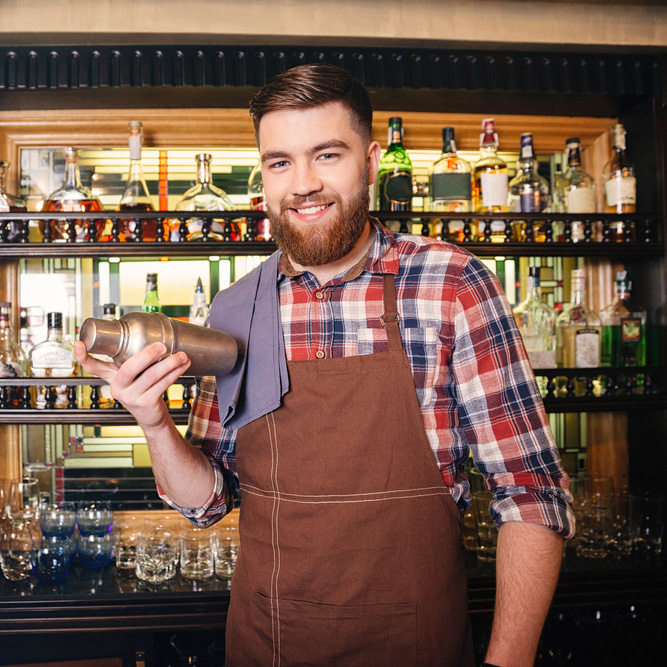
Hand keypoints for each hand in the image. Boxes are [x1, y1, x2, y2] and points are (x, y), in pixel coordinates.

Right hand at [73, 340, 190, 431]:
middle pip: (129, 368)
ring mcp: (131, 397)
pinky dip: (175, 373)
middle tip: (162, 345)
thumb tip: (154, 334)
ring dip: (169, 363)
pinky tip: (183, 366)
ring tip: (181, 355)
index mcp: (112, 377)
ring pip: (151, 376)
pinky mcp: (145, 403)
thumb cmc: (144, 389)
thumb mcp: (134, 375)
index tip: (78, 343)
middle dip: (147, 355)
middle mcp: (118, 387)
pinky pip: (162, 384)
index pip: (93, 367)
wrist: (152, 416)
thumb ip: (136, 359)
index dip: (83, 356)